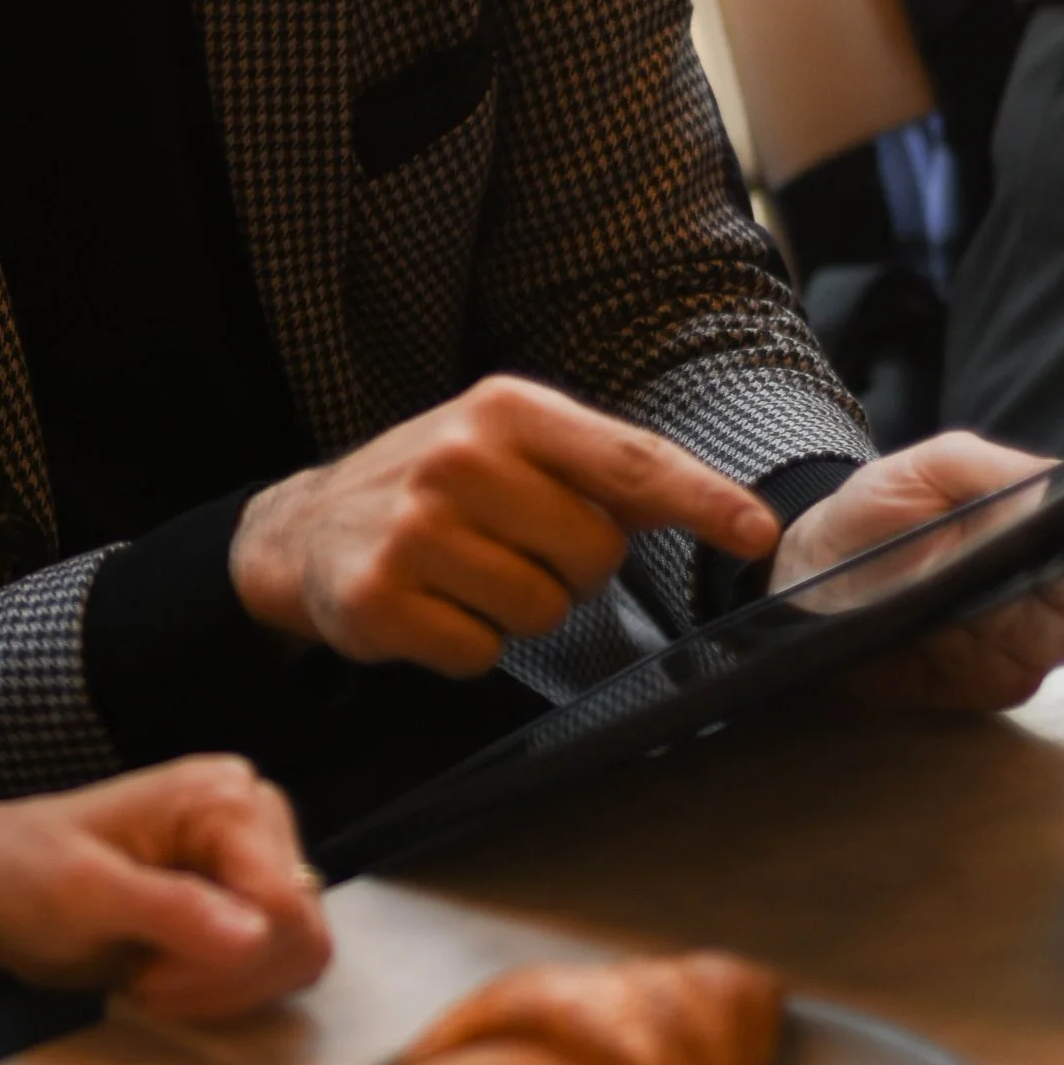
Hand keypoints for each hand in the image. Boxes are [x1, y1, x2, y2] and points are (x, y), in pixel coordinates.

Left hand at [0, 758, 329, 1028]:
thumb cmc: (23, 876)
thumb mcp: (83, 894)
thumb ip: (171, 910)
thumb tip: (258, 934)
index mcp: (225, 798)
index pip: (285, 906)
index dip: (227, 962)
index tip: (148, 975)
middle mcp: (259, 820)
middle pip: (299, 935)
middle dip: (221, 978)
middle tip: (144, 979)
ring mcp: (258, 864)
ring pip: (295, 959)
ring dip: (220, 989)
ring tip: (149, 974)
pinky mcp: (249, 904)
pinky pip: (278, 969)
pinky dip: (224, 991)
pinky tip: (167, 977)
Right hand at [230, 377, 778, 674]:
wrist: (304, 527)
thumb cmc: (432, 486)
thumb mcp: (511, 445)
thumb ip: (607, 472)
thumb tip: (726, 510)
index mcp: (506, 411)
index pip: (630, 460)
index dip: (703, 499)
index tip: (758, 532)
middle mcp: (459, 459)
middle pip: (594, 555)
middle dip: (570, 569)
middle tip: (513, 549)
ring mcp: (414, 530)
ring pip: (541, 612)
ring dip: (516, 611)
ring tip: (466, 576)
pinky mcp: (379, 599)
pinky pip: (480, 653)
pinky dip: (466, 644)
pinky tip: (430, 607)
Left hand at [772, 432, 1063, 712]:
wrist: (814, 571)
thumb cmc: (880, 509)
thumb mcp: (932, 466)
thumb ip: (999, 469)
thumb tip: (1056, 487)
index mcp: (1055, 527)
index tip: (1044, 533)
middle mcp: (1058, 591)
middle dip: (1036, 579)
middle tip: (976, 560)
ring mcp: (1030, 644)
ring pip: (1051, 642)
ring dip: (996, 619)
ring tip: (940, 592)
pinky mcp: (994, 687)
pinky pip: (1009, 678)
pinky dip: (971, 656)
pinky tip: (935, 633)